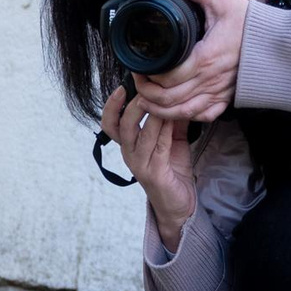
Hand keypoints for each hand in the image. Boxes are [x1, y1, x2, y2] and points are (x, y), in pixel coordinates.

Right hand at [99, 83, 197, 251]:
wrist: (179, 204)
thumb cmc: (173, 171)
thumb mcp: (171, 140)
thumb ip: (170, 120)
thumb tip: (176, 95)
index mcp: (129, 146)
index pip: (110, 123)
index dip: (112, 105)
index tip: (122, 86)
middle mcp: (129, 154)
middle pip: (119, 126)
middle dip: (128, 105)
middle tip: (142, 89)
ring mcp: (140, 165)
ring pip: (139, 134)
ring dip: (149, 114)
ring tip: (158, 99)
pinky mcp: (154, 173)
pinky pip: (158, 146)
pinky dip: (163, 130)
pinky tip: (171, 118)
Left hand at [128, 0, 248, 125]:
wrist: (280, 42)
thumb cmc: (250, 23)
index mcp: (205, 58)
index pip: (167, 78)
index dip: (148, 76)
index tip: (139, 66)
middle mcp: (210, 80)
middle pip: (168, 99)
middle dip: (146, 93)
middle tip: (138, 81)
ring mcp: (218, 93)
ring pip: (181, 113)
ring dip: (159, 109)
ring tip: (147, 98)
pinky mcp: (226, 99)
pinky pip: (201, 117)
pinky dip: (183, 116)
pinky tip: (173, 107)